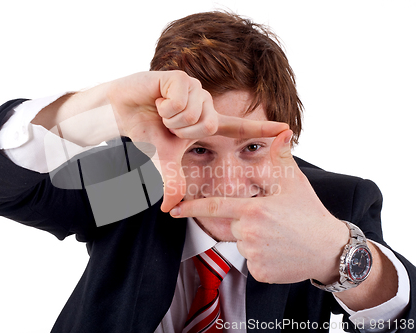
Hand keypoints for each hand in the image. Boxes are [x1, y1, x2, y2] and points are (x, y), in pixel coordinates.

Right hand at [108, 71, 288, 211]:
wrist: (120, 111)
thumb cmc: (145, 132)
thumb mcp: (162, 159)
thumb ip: (171, 179)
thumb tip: (168, 207)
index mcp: (205, 123)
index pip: (239, 127)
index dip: (262, 128)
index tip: (287, 129)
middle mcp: (204, 105)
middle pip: (210, 125)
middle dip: (182, 130)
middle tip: (166, 123)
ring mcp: (194, 89)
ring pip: (195, 113)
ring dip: (171, 118)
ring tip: (160, 111)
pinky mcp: (180, 77)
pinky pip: (181, 98)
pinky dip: (164, 105)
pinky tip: (156, 99)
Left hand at [169, 130, 349, 283]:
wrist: (329, 250)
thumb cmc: (310, 214)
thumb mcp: (295, 183)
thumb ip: (281, 158)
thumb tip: (282, 132)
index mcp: (253, 210)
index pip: (215, 207)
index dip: (192, 208)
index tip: (173, 210)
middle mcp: (250, 233)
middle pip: (234, 227)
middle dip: (246, 224)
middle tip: (273, 224)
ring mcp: (254, 255)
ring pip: (243, 245)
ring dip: (255, 241)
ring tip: (280, 238)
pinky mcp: (259, 273)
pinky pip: (251, 263)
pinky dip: (262, 259)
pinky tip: (280, 253)